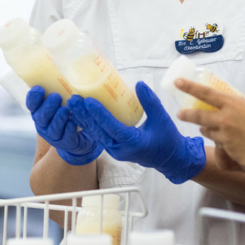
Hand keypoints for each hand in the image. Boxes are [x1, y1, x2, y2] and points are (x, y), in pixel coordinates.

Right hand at [26, 86, 101, 165]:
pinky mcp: (67, 143)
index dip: (33, 98)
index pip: (31, 105)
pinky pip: (67, 137)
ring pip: (53, 128)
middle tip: (57, 97)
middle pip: (41, 117)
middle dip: (48, 107)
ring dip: (58, 118)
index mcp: (40, 112)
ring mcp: (54, 136)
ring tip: (65, 109)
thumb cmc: (68, 113)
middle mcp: (44, 124)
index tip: (40, 88)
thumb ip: (60, 88)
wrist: (79, 137)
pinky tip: (74, 122)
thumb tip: (64, 65)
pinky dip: (70, 129)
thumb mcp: (62, 101)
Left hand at [68, 81, 205, 184]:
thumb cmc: (168, 140)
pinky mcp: (114, 148)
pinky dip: (90, 124)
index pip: (111, 127)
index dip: (99, 114)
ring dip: (84, 119)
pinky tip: (82, 113)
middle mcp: (120, 149)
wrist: (170, 159)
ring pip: (96, 134)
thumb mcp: (162, 119)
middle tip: (74, 99)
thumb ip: (150, 102)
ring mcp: (116, 150)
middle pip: (98, 131)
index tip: (87, 101)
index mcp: (132, 143)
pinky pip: (99, 135)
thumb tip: (139, 84)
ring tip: (73, 104)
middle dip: (85, 114)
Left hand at [175, 79, 244, 173]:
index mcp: (236, 104)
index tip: (178, 83)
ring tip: (210, 129)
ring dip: (207, 129)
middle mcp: (227, 119)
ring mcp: (226, 137)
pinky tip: (231, 143)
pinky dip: (222, 142)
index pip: (206, 93)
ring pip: (208, 132)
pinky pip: (220, 145)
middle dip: (187, 114)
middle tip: (180, 113)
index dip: (190, 87)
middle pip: (199, 116)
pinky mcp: (229, 151)